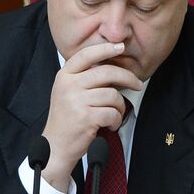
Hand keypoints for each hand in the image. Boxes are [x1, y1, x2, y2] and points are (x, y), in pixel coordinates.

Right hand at [42, 42, 141, 190]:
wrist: (55, 147)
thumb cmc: (67, 119)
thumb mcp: (68, 91)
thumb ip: (84, 77)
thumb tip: (112, 65)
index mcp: (64, 76)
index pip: (86, 54)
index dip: (106, 48)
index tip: (121, 47)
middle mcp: (68, 85)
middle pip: (107, 72)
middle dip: (127, 78)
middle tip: (137, 84)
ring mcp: (76, 101)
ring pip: (113, 95)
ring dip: (119, 107)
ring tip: (113, 115)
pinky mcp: (86, 117)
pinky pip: (113, 113)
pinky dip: (116, 120)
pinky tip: (109, 125)